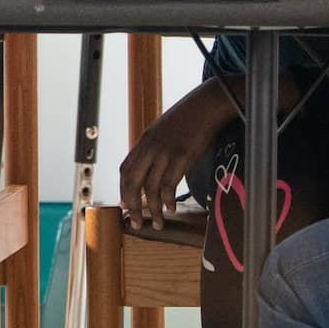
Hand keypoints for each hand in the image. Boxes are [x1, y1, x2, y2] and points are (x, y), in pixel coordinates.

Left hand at [118, 84, 234, 226]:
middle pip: (132, 181)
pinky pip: (169, 184)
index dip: (123, 189)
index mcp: (144, 141)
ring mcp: (165, 152)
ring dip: (153, 209)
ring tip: (157, 223)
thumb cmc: (188, 118)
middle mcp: (150, 147)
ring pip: (150, 188)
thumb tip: (151, 167)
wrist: (206, 105)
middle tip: (136, 222)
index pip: (125, 169)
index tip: (125, 204)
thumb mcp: (163, 130)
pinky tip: (171, 208)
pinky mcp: (182, 157)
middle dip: (132, 205)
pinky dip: (168, 200)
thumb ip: (154, 147)